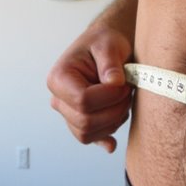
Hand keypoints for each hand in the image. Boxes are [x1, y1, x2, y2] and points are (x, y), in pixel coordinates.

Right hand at [47, 25, 133, 152]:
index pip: (83, 101)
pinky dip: (104, 137)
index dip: (110, 97)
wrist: (107, 48)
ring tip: (123, 98)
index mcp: (59, 78)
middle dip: (114, 110)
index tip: (124, 84)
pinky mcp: (79, 122)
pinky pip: (89, 138)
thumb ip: (110, 62)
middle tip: (128, 91)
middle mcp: (58, 99)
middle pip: (85, 122)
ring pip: (88, 133)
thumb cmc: (105, 43)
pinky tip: (112, 142)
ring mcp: (67, 113)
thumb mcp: (109, 44)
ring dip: (114, 120)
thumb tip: (114, 83)